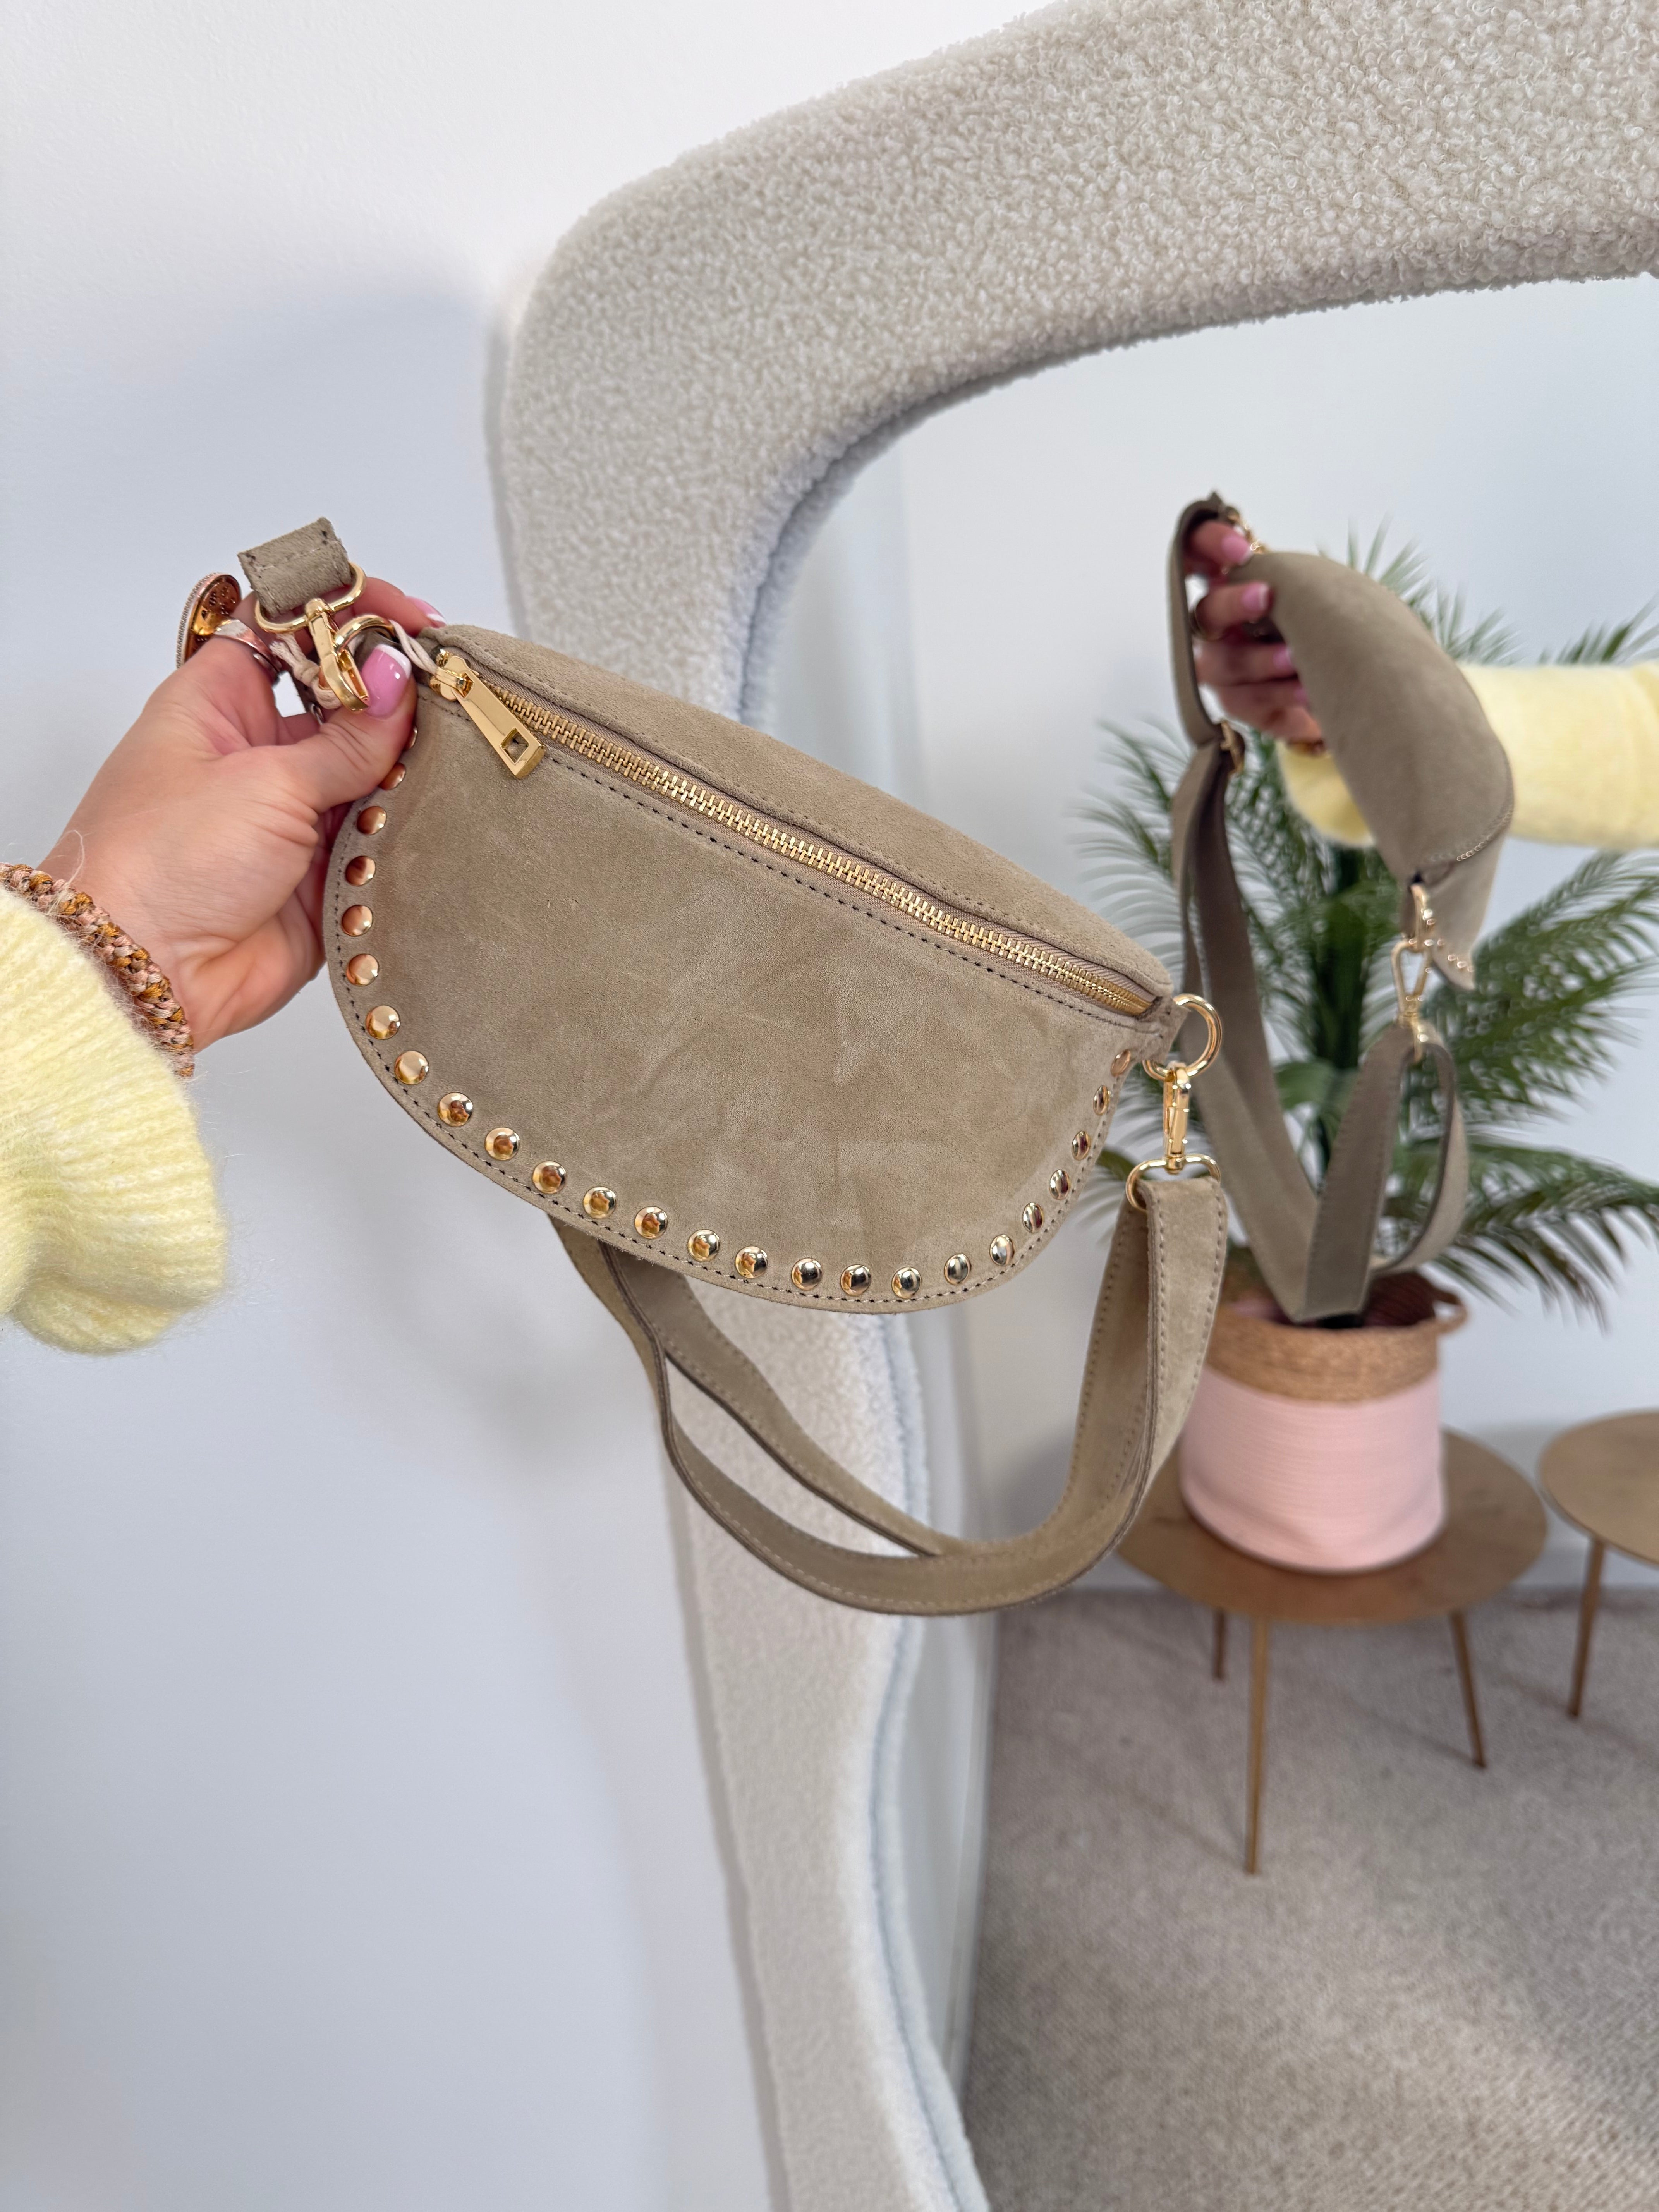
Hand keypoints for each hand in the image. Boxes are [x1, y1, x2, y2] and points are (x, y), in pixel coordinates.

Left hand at [39, 577, 437, 1050]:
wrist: (144, 971)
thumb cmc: (160, 862)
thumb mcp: (264, 781)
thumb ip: (347, 739)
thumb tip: (400, 681)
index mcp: (221, 703)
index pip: (292, 630)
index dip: (349, 617)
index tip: (409, 622)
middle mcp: (256, 753)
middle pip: (343, 701)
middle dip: (396, 699)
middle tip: (450, 696)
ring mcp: (290, 815)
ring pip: (371, 773)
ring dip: (407, 771)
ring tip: (447, 763)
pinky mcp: (320, 875)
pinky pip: (380, 842)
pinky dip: (408, 833)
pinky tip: (436, 820)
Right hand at [1183, 519, 1322, 747]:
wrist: (1351, 681)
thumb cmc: (1325, 625)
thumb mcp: (1312, 592)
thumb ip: (1286, 577)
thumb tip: (1270, 567)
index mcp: (1231, 585)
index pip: (1198, 554)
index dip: (1207, 545)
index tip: (1238, 549)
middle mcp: (1218, 627)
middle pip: (1206, 614)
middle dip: (1233, 604)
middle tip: (1265, 596)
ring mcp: (1224, 669)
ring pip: (1223, 665)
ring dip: (1261, 659)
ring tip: (1299, 658)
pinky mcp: (1241, 706)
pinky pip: (1247, 703)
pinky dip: (1280, 696)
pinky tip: (1309, 693)